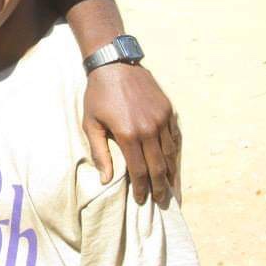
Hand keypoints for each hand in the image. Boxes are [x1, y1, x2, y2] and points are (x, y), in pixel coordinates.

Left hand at [82, 64, 180, 204]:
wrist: (114, 64)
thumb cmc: (97, 95)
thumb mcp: (91, 123)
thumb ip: (99, 152)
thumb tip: (105, 180)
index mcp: (128, 135)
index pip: (139, 171)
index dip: (141, 189)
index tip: (141, 200)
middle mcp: (148, 129)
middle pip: (158, 167)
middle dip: (159, 187)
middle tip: (160, 201)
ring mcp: (161, 119)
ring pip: (169, 154)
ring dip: (169, 172)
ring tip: (167, 186)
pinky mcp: (168, 110)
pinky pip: (174, 137)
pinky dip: (173, 152)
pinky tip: (171, 162)